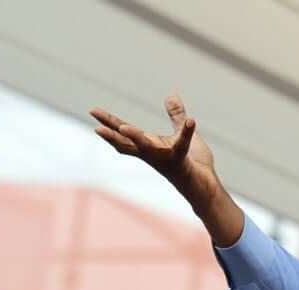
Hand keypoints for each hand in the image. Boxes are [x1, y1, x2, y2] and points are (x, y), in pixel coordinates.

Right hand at [90, 94, 219, 210]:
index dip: (109, 122)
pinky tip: (192, 120)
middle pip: (126, 143)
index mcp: (148, 145)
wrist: (205, 185)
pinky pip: (182, 145)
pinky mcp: (181, 161)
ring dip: (136, 138)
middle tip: (95, 126)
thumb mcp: (180, 134)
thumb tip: (170, 94)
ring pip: (147, 148)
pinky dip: (186, 132)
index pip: (123, 132)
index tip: (93, 111)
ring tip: (125, 127)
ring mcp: (164, 158)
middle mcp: (151, 153)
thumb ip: (175, 115)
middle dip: (111, 134)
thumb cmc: (192, 162)